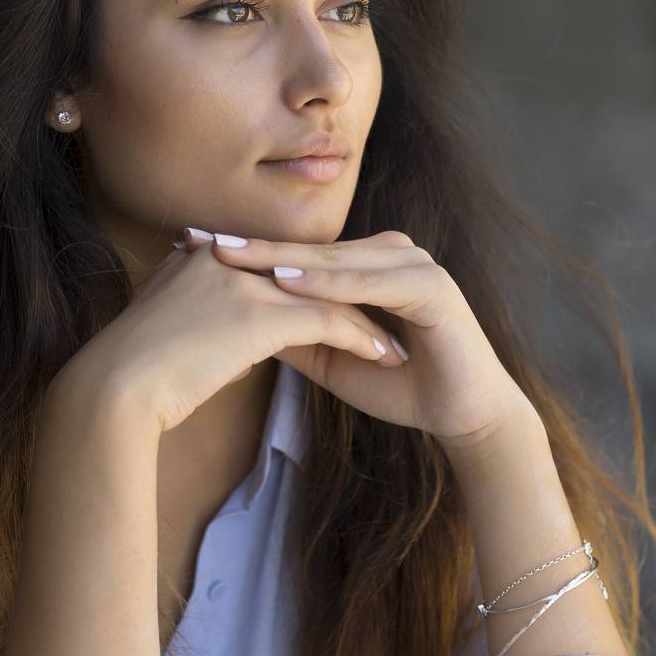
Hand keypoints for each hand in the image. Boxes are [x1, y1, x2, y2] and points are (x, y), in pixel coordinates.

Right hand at [68, 228, 409, 434]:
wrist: (112, 392)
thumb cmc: (133, 378)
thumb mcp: (169, 331)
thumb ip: (202, 319)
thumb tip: (231, 337)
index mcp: (205, 259)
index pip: (279, 266)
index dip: (315, 290)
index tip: (344, 310)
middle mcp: (228, 259)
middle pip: (309, 273)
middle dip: (350, 298)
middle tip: (386, 318)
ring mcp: (246, 283)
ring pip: (327, 294)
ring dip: (367, 320)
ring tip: (395, 345)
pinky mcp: (261, 316)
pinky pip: (330, 321)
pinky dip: (362, 339)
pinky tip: (384, 359)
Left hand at [180, 228, 534, 448]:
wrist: (462, 415)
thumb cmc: (402, 387)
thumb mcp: (332, 360)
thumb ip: (294, 335)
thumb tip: (238, 322)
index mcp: (367, 267)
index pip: (299, 255)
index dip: (248, 254)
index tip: (193, 251)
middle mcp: (390, 255)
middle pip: (312, 249)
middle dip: (255, 247)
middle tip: (200, 240)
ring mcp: (414, 266)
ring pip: (338, 260)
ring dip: (285, 260)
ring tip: (234, 258)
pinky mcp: (432, 288)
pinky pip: (373, 282)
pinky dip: (331, 283)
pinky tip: (290, 284)